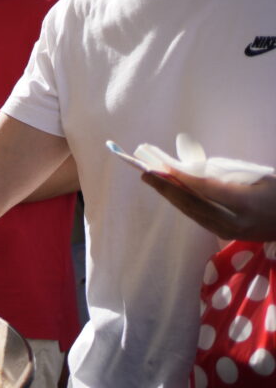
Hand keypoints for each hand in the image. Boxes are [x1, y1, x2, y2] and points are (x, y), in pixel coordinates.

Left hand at [142, 167, 275, 240]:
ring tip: (153, 181)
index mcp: (246, 204)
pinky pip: (200, 218)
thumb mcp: (258, 177)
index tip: (162, 167)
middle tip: (146, 173)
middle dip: (167, 189)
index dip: (182, 178)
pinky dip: (183, 205)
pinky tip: (171, 194)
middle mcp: (235, 222)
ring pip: (193, 214)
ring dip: (171, 197)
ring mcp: (231, 233)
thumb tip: (192, 171)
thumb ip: (227, 176)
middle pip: (193, 204)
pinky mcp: (228, 236)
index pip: (206, 189)